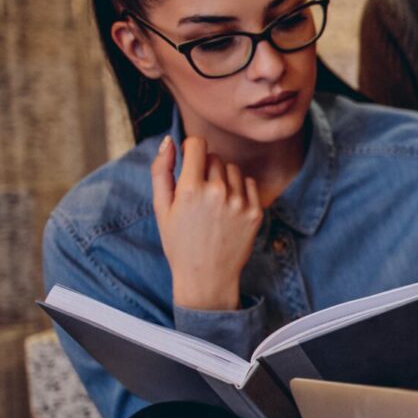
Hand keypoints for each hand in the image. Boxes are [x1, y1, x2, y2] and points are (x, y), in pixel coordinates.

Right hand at [150, 135, 261, 310]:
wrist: (206, 276)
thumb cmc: (179, 242)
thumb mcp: (161, 208)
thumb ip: (161, 171)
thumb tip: (168, 140)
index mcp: (190, 189)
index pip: (197, 145)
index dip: (191, 148)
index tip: (189, 160)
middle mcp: (217, 193)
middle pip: (214, 157)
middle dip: (205, 167)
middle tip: (197, 191)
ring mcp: (239, 203)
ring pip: (232, 169)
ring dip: (223, 177)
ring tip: (212, 201)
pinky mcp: (255, 212)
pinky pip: (249, 183)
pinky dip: (239, 189)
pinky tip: (227, 207)